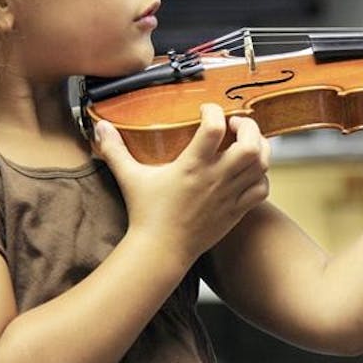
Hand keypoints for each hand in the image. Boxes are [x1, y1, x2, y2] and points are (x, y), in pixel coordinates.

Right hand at [92, 103, 270, 266]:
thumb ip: (114, 150)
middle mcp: (215, 179)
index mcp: (191, 166)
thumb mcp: (129, 177)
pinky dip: (261, 177)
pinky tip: (249, 172)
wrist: (160, 252)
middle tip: (235, 124)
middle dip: (248, 127)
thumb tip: (100, 127)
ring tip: (246, 143)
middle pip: (250, 145)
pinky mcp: (236, 211)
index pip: (214, 128)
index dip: (214, 111)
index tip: (206, 110)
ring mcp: (229, 196)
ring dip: (259, 149)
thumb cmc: (145, 214)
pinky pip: (262, 190)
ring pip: (261, 165)